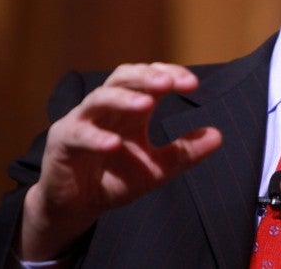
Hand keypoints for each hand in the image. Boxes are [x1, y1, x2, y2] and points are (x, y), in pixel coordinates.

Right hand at [18, 63, 222, 259]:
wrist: (78, 206)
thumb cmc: (115, 178)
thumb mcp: (156, 169)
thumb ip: (184, 152)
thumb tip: (218, 135)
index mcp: (129, 108)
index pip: (148, 78)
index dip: (169, 74)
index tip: (193, 83)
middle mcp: (105, 108)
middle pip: (122, 77)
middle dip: (145, 77)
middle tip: (168, 83)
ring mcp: (81, 121)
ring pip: (99, 98)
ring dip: (123, 98)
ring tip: (145, 104)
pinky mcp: (62, 142)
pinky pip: (78, 134)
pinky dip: (95, 137)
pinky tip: (114, 144)